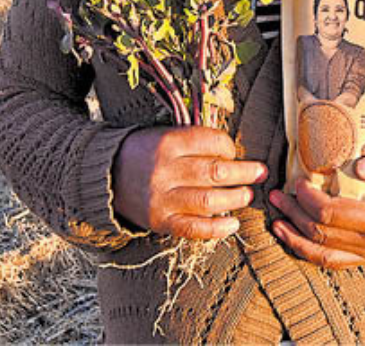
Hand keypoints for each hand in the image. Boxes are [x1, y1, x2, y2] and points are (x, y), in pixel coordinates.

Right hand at [111, 125, 266, 238]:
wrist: (105, 177)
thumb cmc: (145, 153)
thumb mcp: (165, 135)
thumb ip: (196, 142)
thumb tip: (235, 155)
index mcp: (168, 143)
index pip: (212, 142)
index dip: (230, 147)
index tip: (233, 152)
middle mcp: (165, 171)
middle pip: (216, 172)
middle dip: (245, 173)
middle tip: (259, 173)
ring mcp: (162, 199)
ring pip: (209, 200)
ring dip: (236, 198)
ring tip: (247, 195)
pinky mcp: (159, 222)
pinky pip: (193, 229)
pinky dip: (217, 229)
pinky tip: (233, 224)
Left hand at [268, 156, 364, 267]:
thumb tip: (360, 165)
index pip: (331, 213)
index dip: (309, 199)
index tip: (299, 182)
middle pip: (319, 232)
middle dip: (293, 213)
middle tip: (277, 195)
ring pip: (319, 253)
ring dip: (293, 237)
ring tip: (276, 220)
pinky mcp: (364, 259)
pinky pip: (329, 262)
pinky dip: (307, 252)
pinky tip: (294, 239)